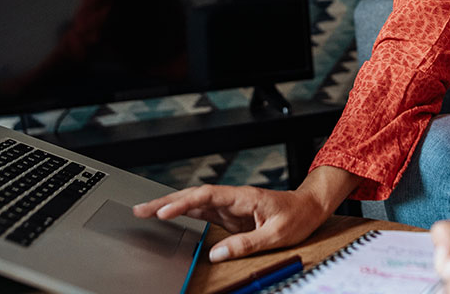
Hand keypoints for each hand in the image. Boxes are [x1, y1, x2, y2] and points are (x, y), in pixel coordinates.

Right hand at [133, 185, 330, 262]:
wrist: (309, 207)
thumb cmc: (296, 216)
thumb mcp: (276, 234)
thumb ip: (246, 243)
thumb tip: (217, 253)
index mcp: (243, 197)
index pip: (206, 197)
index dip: (183, 203)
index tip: (164, 212)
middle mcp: (232, 198)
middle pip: (193, 196)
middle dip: (165, 201)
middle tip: (140, 209)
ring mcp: (229, 205)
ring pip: (194, 203)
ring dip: (170, 205)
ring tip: (146, 211)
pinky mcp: (230, 214)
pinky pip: (202, 212)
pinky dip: (183, 213)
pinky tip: (168, 215)